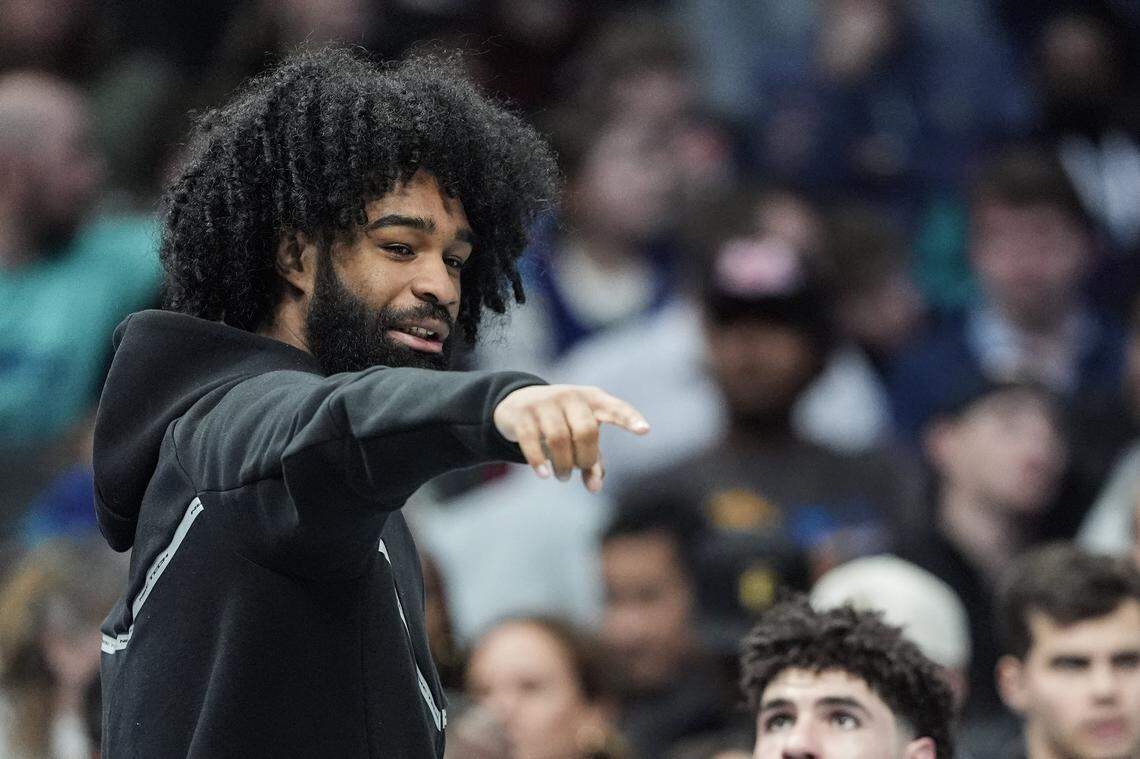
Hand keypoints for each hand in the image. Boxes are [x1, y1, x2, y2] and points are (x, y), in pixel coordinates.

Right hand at [493, 384, 649, 492]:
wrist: (518, 403)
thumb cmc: (562, 422)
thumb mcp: (580, 436)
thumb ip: (593, 461)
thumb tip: (595, 488)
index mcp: (593, 399)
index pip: (616, 408)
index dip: (630, 419)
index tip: (645, 431)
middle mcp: (571, 396)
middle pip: (586, 431)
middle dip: (585, 458)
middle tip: (578, 470)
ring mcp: (545, 402)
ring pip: (559, 439)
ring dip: (563, 465)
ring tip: (562, 477)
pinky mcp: (523, 413)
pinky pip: (532, 440)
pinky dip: (538, 461)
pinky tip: (543, 475)